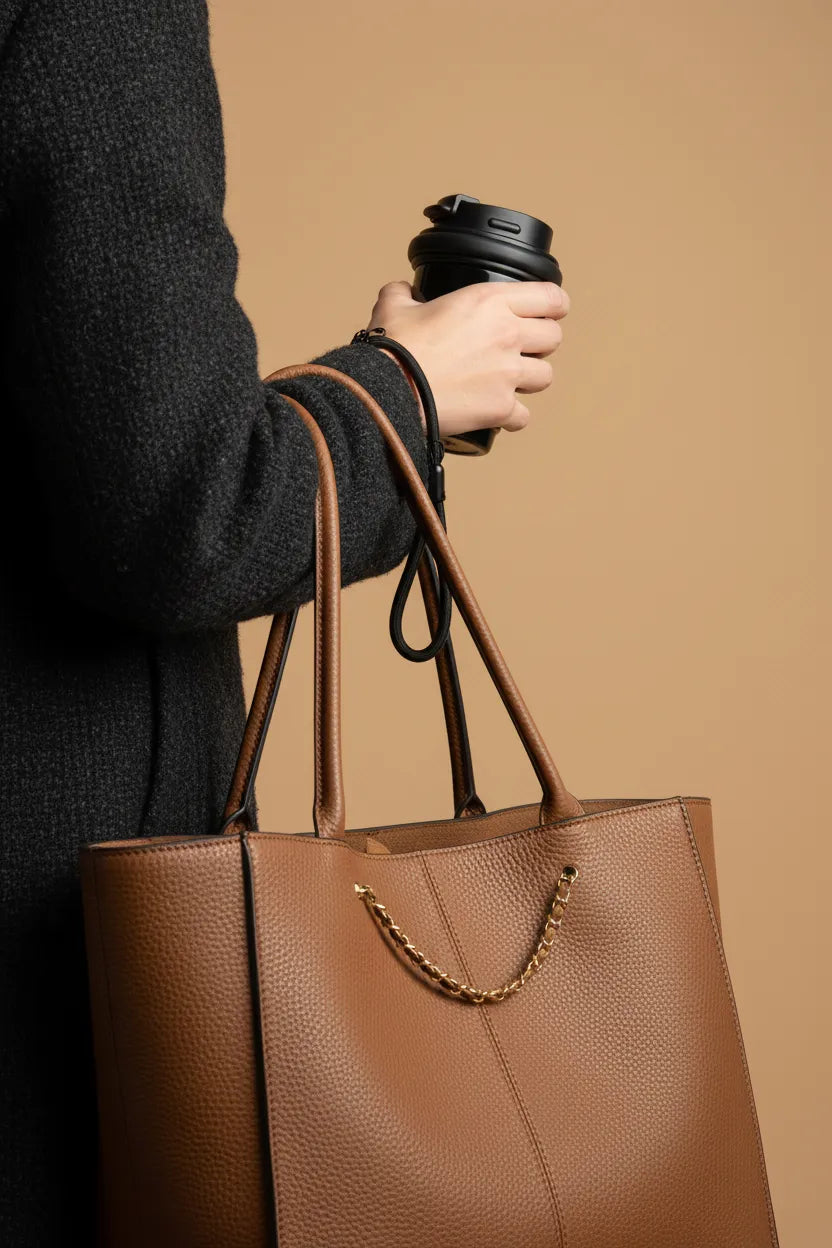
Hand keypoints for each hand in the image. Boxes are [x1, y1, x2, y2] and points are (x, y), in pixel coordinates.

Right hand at [367, 279, 569, 437]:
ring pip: (546, 376)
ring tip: (508, 381)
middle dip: (541, 343)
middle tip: (521, 348)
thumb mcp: (394, 306)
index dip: (553, 305)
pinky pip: (523, 416)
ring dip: (530, 379)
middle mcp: (506, 334)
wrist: (389, 390)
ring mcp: (508, 374)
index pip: (550, 297)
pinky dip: (512, 417)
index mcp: (488, 301)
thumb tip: (401, 291)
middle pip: (553, 337)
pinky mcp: (501, 408)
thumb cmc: (394, 348)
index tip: (548, 312)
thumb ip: (403, 292)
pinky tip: (497, 413)